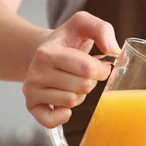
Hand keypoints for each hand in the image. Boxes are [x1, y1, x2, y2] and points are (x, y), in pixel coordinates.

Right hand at [22, 12, 120, 127]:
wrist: (43, 52)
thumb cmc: (67, 41)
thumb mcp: (82, 25)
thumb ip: (101, 29)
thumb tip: (113, 50)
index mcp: (48, 52)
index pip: (88, 68)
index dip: (101, 69)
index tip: (98, 64)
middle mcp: (36, 72)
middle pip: (83, 87)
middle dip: (90, 81)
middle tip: (82, 73)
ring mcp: (32, 90)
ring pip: (72, 102)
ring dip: (79, 94)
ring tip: (71, 82)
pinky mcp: (32, 106)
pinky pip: (51, 121)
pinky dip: (62, 116)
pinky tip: (63, 104)